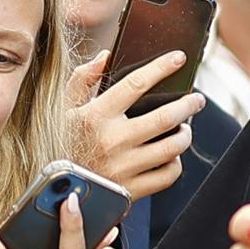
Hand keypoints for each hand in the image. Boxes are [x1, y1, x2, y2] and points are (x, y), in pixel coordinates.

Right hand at [73, 52, 203, 200]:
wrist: (52, 191)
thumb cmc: (60, 144)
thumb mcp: (63, 109)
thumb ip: (82, 79)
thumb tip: (105, 56)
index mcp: (96, 115)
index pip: (136, 83)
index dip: (162, 67)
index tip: (179, 58)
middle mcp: (112, 140)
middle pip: (166, 117)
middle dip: (189, 105)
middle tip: (197, 100)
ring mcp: (123, 167)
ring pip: (172, 147)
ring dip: (186, 134)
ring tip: (185, 128)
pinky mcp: (131, 191)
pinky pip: (167, 176)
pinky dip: (175, 164)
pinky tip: (171, 156)